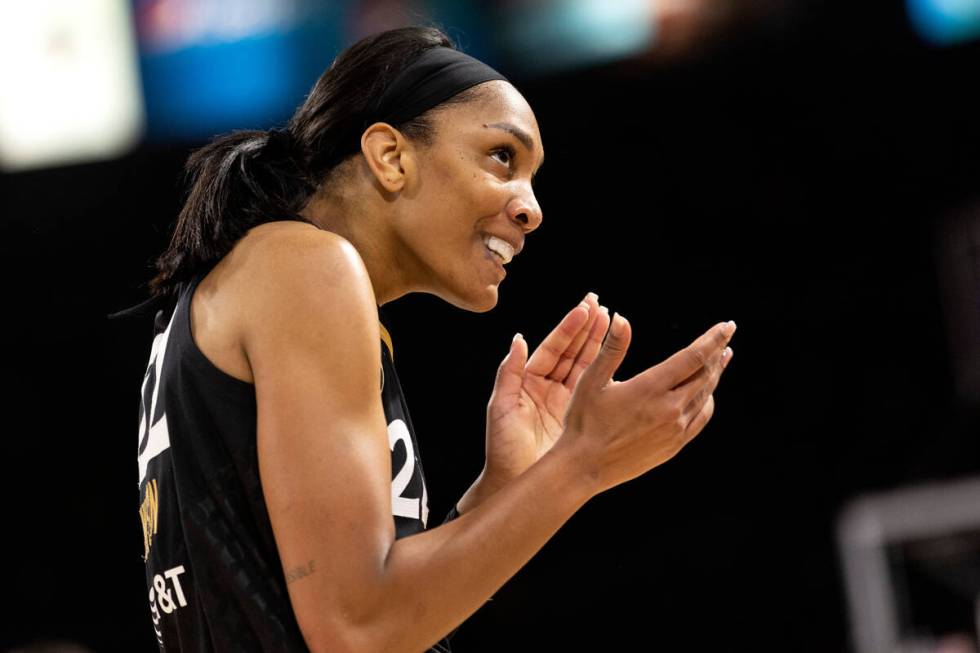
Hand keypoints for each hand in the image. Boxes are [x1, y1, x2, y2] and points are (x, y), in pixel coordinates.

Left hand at [479, 292, 610, 491]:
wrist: (515, 481)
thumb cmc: (502, 448)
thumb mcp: (500, 408)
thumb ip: (508, 373)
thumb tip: (518, 338)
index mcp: (529, 381)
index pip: (553, 348)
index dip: (568, 328)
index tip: (584, 309)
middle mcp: (550, 387)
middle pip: (572, 351)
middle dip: (586, 328)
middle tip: (601, 305)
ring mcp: (567, 401)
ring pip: (586, 366)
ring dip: (598, 343)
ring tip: (612, 320)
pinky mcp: (580, 417)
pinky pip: (595, 390)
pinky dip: (608, 373)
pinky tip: (619, 357)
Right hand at [559, 315, 735, 495]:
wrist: (585, 466)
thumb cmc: (584, 421)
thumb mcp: (591, 380)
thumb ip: (612, 348)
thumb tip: (622, 318)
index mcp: (651, 388)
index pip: (694, 357)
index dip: (713, 339)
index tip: (727, 325)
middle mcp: (670, 409)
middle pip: (705, 374)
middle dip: (718, 352)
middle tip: (726, 335)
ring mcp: (675, 429)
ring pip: (705, 395)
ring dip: (715, 374)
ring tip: (721, 359)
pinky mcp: (675, 445)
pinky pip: (700, 417)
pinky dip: (707, 400)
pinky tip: (706, 393)